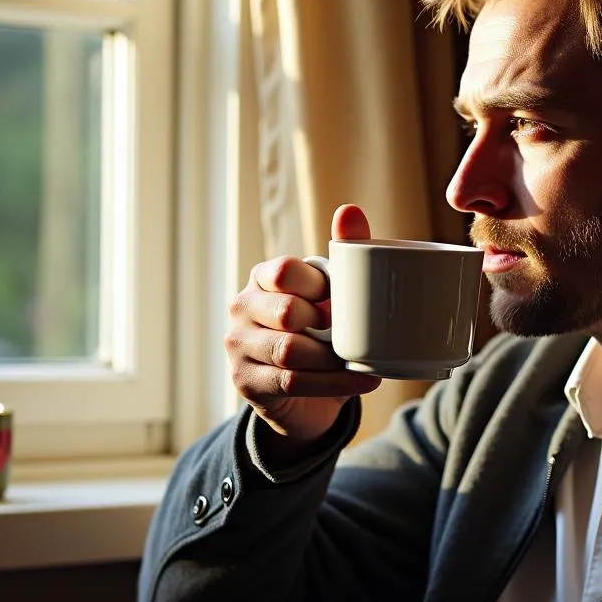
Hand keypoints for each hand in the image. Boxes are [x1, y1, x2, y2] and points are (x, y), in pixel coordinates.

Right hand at [224, 204, 381, 454]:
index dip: (319, 287)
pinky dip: (335, 383)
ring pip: (290, 351)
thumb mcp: (332, 293)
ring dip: (333, 360)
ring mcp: (239, 346)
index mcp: (262, 277)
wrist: (303, 391)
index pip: (284, 271)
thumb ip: (345, 250)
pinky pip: (293, 381)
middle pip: (287, 312)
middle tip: (348, 334)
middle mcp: (242, 308)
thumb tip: (350, 211)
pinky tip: (363, 381)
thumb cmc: (320, 330)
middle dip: (325, 326)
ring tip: (359, 361)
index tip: (337, 301)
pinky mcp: (246, 381)